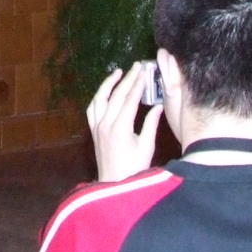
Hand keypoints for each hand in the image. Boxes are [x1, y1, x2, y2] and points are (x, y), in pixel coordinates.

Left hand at [86, 64, 159, 183]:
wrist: (114, 184)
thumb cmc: (134, 169)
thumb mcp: (147, 146)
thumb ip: (151, 124)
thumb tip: (158, 105)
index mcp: (120, 127)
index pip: (130, 99)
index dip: (137, 83)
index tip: (144, 71)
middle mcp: (106, 123)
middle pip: (116, 95)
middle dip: (127, 79)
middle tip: (136, 66)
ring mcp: (97, 126)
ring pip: (100, 98)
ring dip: (109, 84)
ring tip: (118, 72)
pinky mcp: (93, 130)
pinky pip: (92, 108)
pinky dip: (99, 97)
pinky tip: (105, 91)